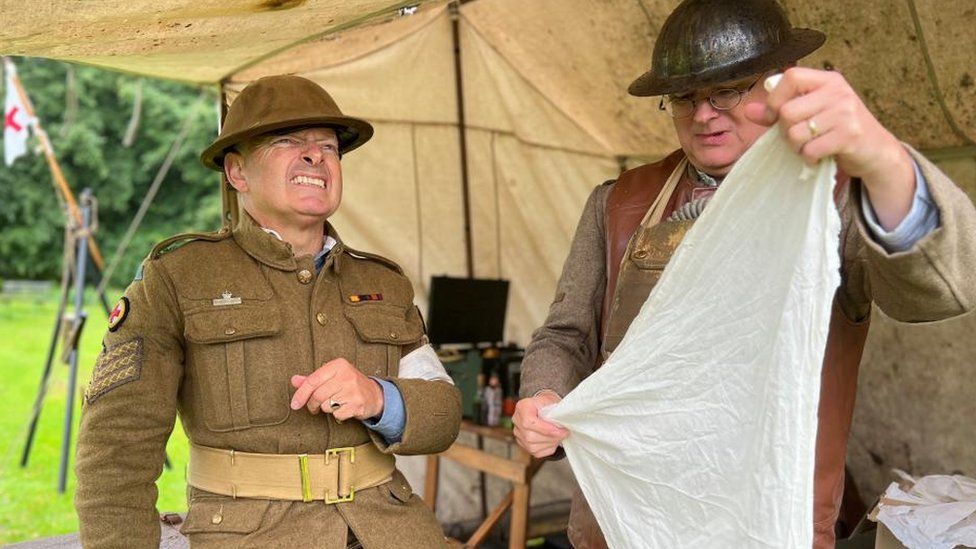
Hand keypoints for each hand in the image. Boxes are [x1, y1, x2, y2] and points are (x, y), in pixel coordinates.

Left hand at [290, 358, 383, 421]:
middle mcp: (346, 375)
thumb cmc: (348, 385)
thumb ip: (313, 379)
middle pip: (317, 395)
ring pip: (326, 406)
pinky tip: (344, 408)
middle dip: (312, 405)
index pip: (313, 380)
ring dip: (326, 409)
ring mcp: (353, 390)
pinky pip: (337, 415)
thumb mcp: (331, 377)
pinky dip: (337, 415)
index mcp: (338, 365)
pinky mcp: (358, 404)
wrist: (374, 395)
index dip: (301, 394)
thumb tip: (294, 380)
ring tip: (334, 404)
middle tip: (314, 407)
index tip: (295, 404)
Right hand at [512, 390, 569, 457]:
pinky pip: (536, 452)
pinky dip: (548, 448)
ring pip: (532, 446)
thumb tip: (563, 422)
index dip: (545, 429)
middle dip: (550, 437)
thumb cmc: (547, 404)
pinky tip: (553, 440)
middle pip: (530, 436)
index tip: (560, 429)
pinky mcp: (523, 444)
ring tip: (560, 436)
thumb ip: (555, 411)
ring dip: (550, 443)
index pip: (528, 422)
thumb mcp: (552, 401)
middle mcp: (517, 421)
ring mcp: (518, 434)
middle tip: (564, 433)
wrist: (543, 408)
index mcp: (522, 407)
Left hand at [745, 67, 915, 229]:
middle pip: (788, 111)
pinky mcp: (849, 135)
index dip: (775, 99)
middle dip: (785, 131)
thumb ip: (779, 111)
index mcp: (827, 80)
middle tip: (798, 138)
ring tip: (810, 146)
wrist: (876, 150)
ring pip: (796, 133)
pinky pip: (810, 149)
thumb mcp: (812, 113)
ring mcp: (845, 112)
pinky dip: (809, 158)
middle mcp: (838, 92)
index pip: (791, 77)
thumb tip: (749, 110)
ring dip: (796, 147)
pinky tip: (819, 155)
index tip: (775, 117)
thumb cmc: (839, 129)